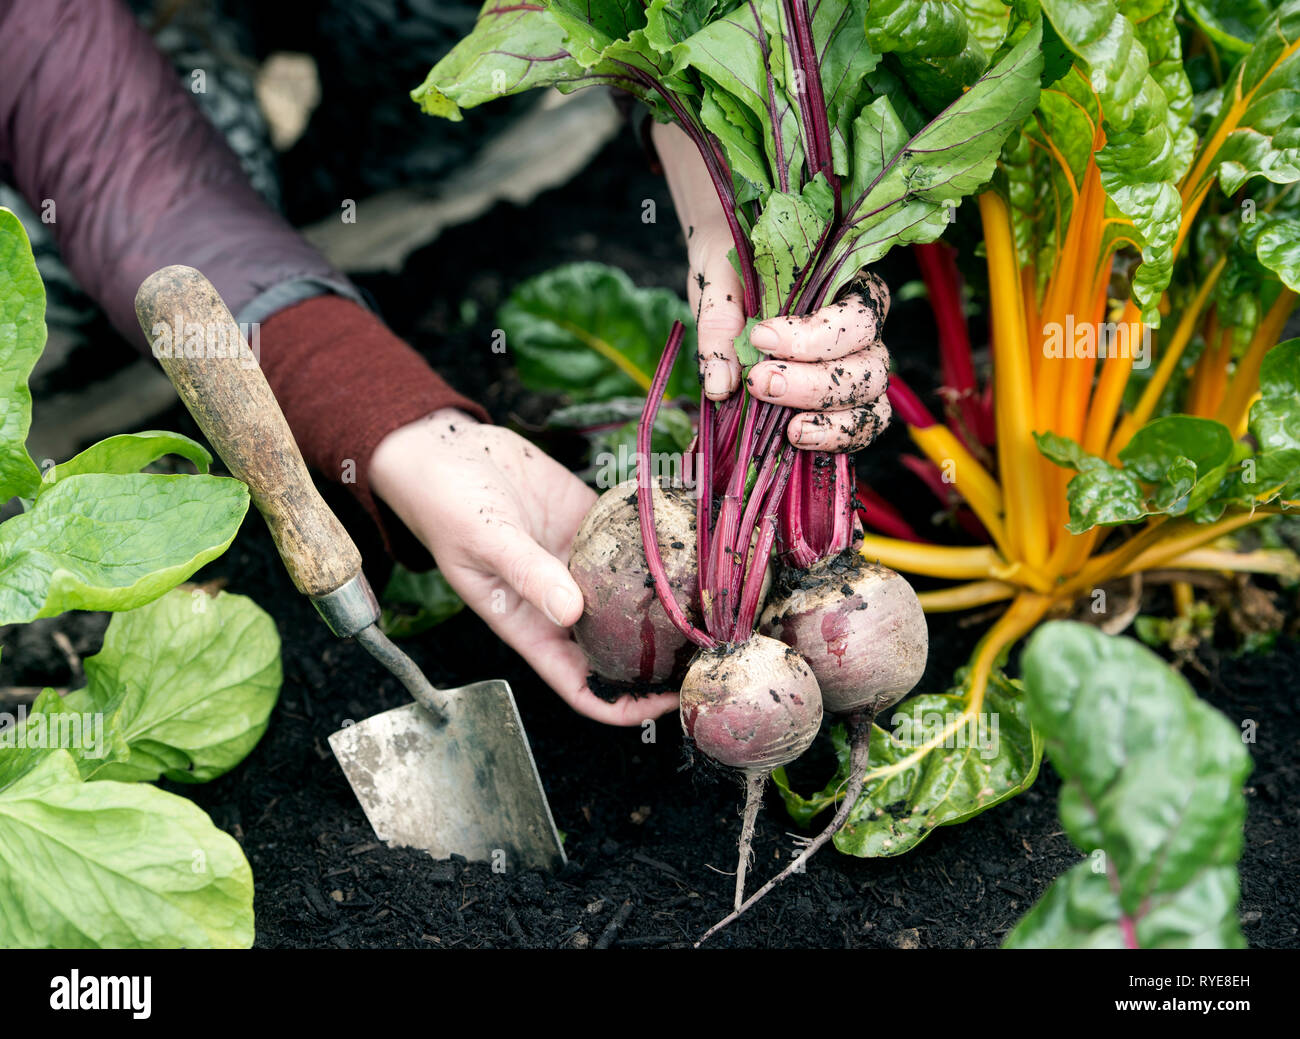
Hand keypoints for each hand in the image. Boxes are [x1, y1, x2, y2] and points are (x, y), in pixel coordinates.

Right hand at [370, 409, 680, 725]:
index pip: (581, 685)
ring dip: (668, 603)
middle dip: (661, 658)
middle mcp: (561, 602)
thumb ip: (527, 573)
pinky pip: (632, 543)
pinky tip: (693, 544)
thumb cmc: (446, 505)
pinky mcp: (591, 523)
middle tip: (711, 650)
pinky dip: (659, 545)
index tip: (666, 702)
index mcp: (529, 624)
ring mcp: (579, 563)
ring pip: (632, 597)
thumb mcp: (483, 541)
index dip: (623, 705)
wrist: (445, 449)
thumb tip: (570, 611)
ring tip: (715, 604)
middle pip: (620, 648)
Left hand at [653, 122, 892, 450]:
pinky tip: (796, 436)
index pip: (857, 316)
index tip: (761, 337)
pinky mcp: (840, 404)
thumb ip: (720, 323)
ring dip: (832, 420)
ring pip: (871, 403)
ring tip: (789, 428)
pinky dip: (833, 439)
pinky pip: (858, 429)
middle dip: (816, 383)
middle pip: (870, 367)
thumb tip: (721, 385)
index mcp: (848, 287)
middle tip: (760, 382)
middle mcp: (862, 332)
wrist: (727, 281)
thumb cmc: (734, 270)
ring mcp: (856, 371)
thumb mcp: (720, 280)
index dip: (816, 335)